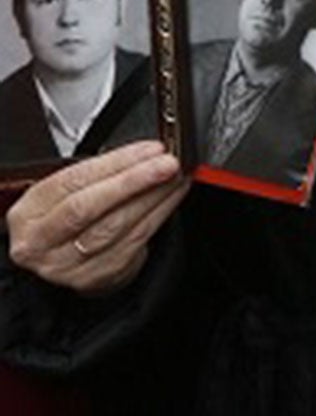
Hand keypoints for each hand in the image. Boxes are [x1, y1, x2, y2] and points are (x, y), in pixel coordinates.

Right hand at [6, 142, 186, 296]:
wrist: (63, 258)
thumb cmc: (65, 215)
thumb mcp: (64, 192)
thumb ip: (98, 172)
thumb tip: (146, 153)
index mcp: (28, 214)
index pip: (72, 182)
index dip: (115, 163)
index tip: (150, 149)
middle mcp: (41, 242)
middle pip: (89, 208)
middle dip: (134, 181)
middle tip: (167, 164)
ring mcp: (67, 264)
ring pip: (116, 226)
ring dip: (154, 196)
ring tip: (176, 176)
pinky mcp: (96, 276)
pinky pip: (135, 240)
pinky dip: (160, 213)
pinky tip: (172, 196)